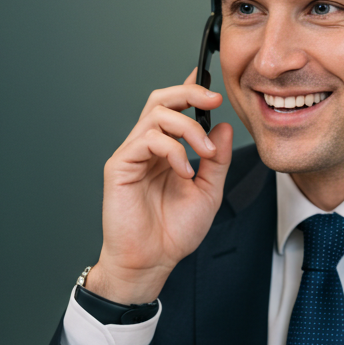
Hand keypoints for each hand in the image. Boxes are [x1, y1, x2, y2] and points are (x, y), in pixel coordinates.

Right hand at [86, 69, 232, 303]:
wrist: (153, 261)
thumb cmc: (174, 232)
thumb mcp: (209, 192)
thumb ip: (217, 160)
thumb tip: (223, 126)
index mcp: (166, 151)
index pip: (176, 109)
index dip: (191, 89)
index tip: (213, 83)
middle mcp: (147, 147)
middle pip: (161, 99)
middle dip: (189, 92)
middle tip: (214, 99)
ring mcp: (132, 154)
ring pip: (156, 114)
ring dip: (188, 126)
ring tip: (206, 151)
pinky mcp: (120, 166)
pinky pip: (146, 139)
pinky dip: (172, 149)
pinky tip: (185, 171)